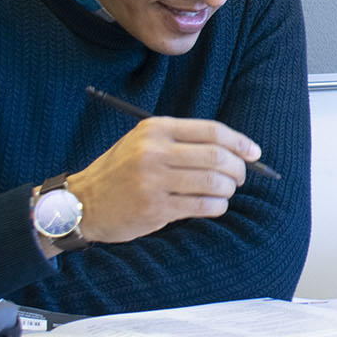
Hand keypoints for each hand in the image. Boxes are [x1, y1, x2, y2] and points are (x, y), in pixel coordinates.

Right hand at [65, 117, 262, 246]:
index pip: (211, 131)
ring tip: (226, 191)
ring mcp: (154, 180)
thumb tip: (234, 150)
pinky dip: (217, 206)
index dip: (240, 142)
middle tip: (241, 177)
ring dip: (228, 189)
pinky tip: (214, 206)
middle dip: (239, 168)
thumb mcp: (144, 143)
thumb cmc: (121, 172)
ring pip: (213, 182)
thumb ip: (182, 141)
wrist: (82, 202)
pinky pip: (202, 206)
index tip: (254, 153)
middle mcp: (154, 151)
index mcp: (155, 129)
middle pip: (216, 156)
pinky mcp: (155, 208)